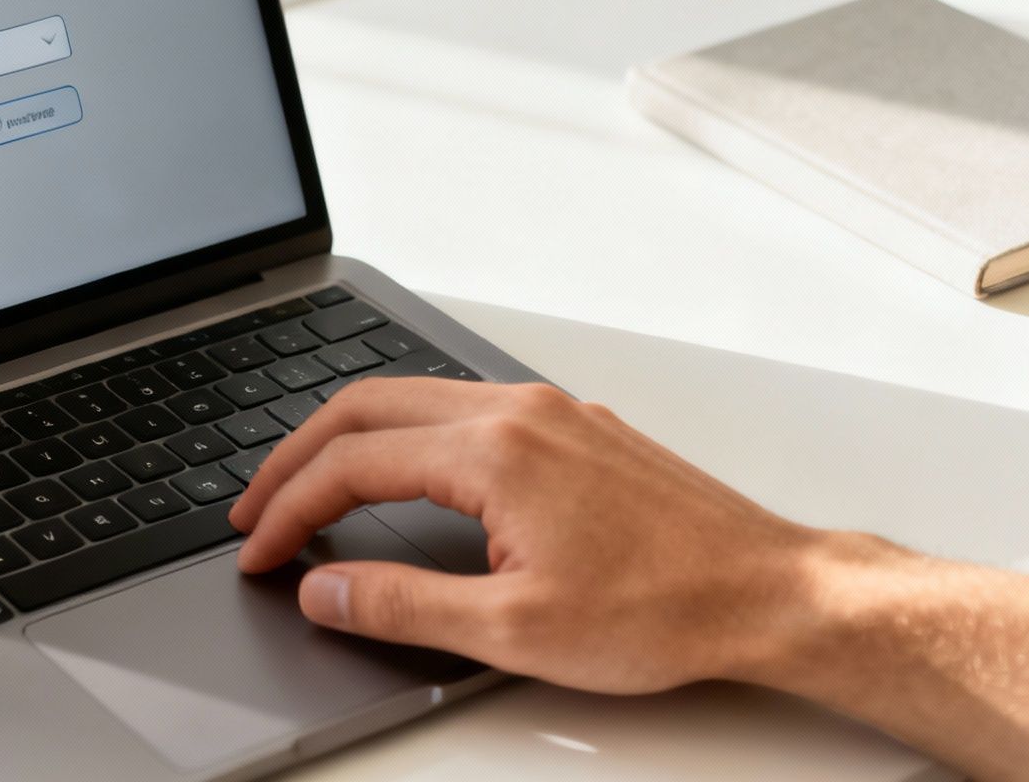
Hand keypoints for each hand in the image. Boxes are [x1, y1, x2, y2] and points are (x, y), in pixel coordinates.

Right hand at [227, 378, 817, 693]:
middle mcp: (515, 411)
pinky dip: (404, 437)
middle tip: (257, 510)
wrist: (771, 592)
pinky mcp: (572, 425)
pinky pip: (460, 407)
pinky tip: (400, 476)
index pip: (351, 463)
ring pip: (412, 398)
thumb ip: (401, 605)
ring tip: (311, 490)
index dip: (290, 509)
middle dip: (295, 458)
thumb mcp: (514, 631)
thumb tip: (324, 588)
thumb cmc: (666, 609)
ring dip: (348, 440)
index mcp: (493, 451)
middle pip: (365, 406)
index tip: (262, 551)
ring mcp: (547, 411)